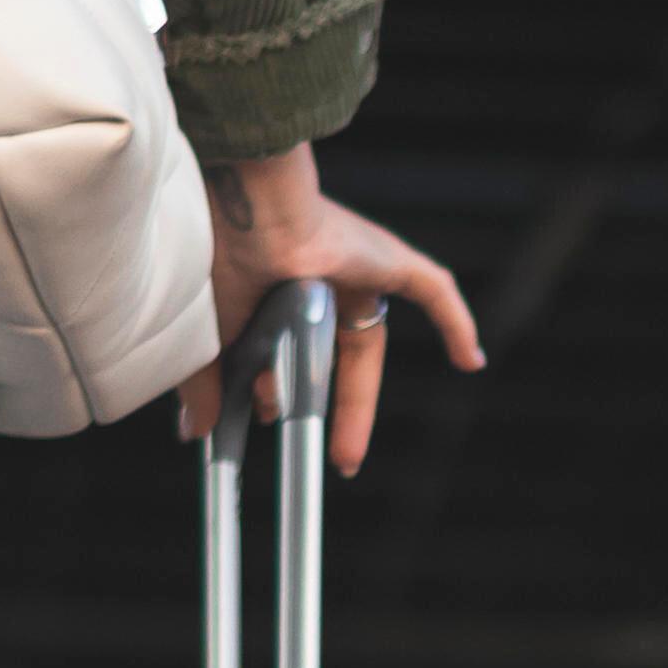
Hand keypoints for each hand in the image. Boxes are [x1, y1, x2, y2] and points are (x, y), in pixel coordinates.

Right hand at [184, 148, 479, 471]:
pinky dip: (455, 324)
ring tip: (343, 451)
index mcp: (273, 286)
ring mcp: (357, 267)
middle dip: (329, 408)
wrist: (250, 210)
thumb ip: (206, 382)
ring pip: (371, 339)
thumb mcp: (210, 334)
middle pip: (334, 355)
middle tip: (330, 457)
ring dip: (357, 400)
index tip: (274, 423)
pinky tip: (471, 362)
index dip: (288, 392)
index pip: (290, 349)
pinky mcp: (388, 258)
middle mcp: (316, 276)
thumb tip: (197, 429)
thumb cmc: (221, 257)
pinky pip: (433, 290)